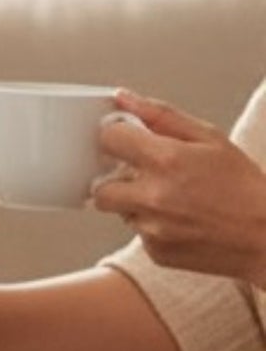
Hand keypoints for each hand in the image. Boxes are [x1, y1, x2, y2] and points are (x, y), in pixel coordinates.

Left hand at [91, 90, 265, 283]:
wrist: (265, 233)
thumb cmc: (242, 184)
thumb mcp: (210, 138)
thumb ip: (161, 116)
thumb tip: (123, 98)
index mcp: (166, 161)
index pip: (109, 140)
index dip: (116, 137)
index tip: (125, 140)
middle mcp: (152, 197)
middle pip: (100, 187)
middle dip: (116, 179)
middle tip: (144, 176)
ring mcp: (151, 228)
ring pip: (120, 211)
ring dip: (136, 202)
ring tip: (173, 198)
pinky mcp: (154, 252)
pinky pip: (138, 232)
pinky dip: (153, 224)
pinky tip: (182, 219)